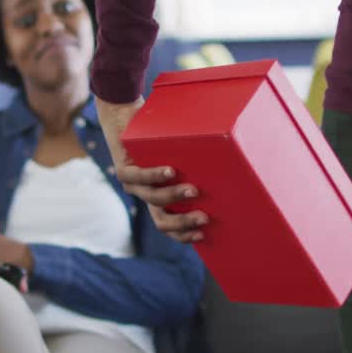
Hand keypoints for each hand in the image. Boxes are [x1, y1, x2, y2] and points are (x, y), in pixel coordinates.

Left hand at [96, 96, 209, 243]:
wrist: (123, 119)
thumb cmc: (157, 136)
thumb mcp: (178, 157)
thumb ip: (194, 167)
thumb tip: (228, 170)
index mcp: (157, 197)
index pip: (169, 225)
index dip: (184, 234)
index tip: (204, 234)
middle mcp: (144, 195)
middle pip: (162, 221)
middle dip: (184, 223)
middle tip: (204, 218)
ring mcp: (133, 185)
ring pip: (154, 199)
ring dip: (175, 196)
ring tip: (194, 191)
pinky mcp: (123, 169)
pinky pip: (140, 176)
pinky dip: (156, 175)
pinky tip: (170, 171)